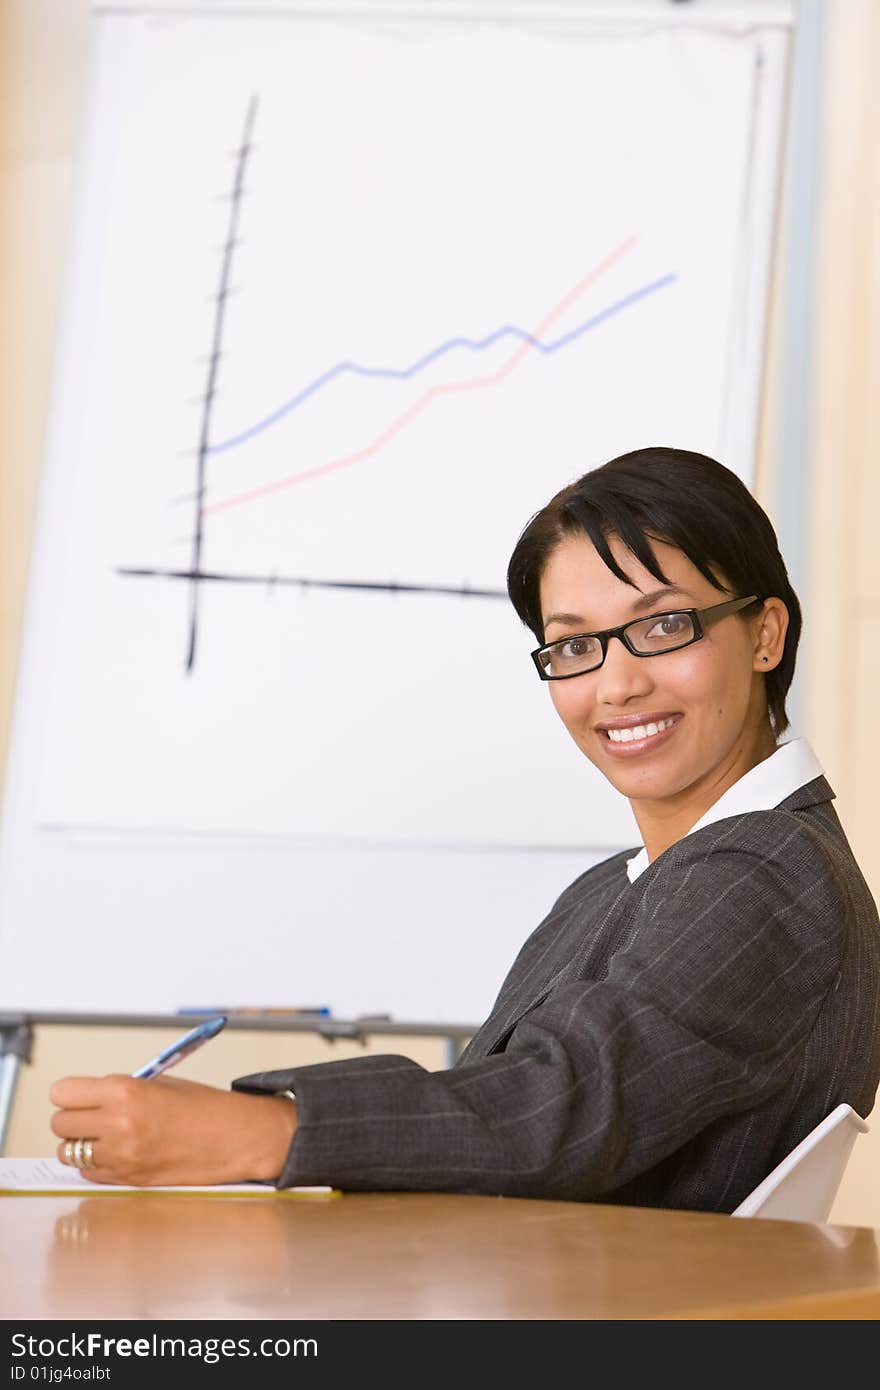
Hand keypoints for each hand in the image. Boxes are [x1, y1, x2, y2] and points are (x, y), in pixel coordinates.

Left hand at [49, 1074, 296, 1186]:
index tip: (78, 1096)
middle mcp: (118, 1124)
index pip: (63, 1093)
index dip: (69, 1094)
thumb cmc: (204, 1106)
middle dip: (72, 1118)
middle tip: (91, 1116)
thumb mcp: (160, 1083)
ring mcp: (122, 1156)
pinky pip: (89, 1173)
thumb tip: (88, 1098)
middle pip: (60, 1123)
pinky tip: (118, 1153)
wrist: (236, 1137)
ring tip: (103, 1137)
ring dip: (80, 1144)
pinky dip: (97, 1164)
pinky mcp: (129, 1179)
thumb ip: (120, 1090)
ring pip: (68, 1152)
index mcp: (125, 1091)